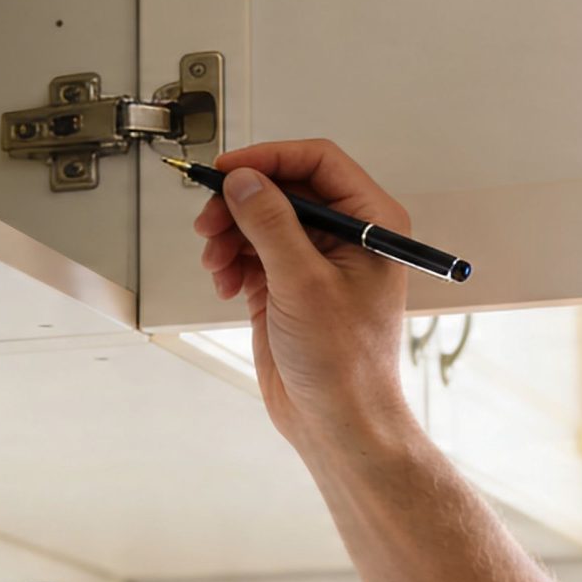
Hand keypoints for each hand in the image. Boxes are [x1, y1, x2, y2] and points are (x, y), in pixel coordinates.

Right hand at [193, 140, 416, 451]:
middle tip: (209, 220)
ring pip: (261, 221)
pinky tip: (226, 283)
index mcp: (372, 223)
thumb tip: (246, 182)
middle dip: (241, 203)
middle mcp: (346, 237)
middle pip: (283, 189)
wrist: (337, 422)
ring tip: (217, 263)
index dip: (270, 159)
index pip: (319, 162)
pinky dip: (231, 262)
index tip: (230, 170)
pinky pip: (252, 253)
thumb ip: (272, 225)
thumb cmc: (347, 366)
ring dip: (230, 236)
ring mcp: (315, 261)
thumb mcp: (304, 284)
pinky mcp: (289, 286)